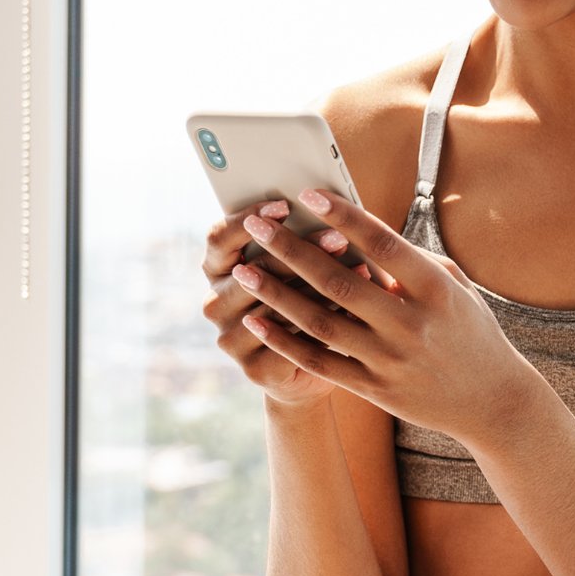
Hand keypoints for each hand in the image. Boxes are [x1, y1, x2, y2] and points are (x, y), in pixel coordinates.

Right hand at [201, 198, 371, 409]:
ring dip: (319, 286)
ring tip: (359, 269)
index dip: (248, 219)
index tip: (285, 205)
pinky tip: (355, 308)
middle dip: (298, 251)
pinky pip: (291, 340)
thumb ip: (301, 242)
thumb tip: (328, 205)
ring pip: (275, 306)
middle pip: (252, 270)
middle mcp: (215, 304)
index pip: (219, 239)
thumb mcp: (299, 268)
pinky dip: (326, 320)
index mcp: (217, 271)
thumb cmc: (308, 303)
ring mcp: (230, 339)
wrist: (309, 370)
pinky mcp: (253, 368)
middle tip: (338, 237)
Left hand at [225, 186, 534, 445]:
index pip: (381, 244)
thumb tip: (356, 227)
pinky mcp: (375, 390)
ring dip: (277, 293)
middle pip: (339, 280)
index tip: (307, 195)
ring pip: (321, 322)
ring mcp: (391, 360)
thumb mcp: (454, 286)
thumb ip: (409, 260)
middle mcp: (412, 324)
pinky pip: (320, 362)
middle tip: (257, 225)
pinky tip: (256, 320)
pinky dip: (284, 340)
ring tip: (243, 269)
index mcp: (435, 289)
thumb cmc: (469, 330)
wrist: (492, 401)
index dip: (342, 216)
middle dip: (292, 249)